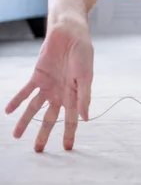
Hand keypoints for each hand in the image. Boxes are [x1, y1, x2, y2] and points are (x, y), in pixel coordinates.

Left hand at [5, 21, 93, 151]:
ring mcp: (48, 85)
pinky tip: (8, 111)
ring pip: (35, 108)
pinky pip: (26, 92)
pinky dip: (17, 101)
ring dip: (26, 121)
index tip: (67, 148)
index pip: (71, 119)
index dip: (69, 133)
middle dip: (44, 134)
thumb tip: (85, 118)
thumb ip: (84, 96)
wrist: (69, 34)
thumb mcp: (86, 75)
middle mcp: (61, 93)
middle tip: (38, 150)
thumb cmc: (83, 53)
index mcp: (75, 95)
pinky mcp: (37, 76)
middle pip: (50, 118)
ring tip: (16, 135)